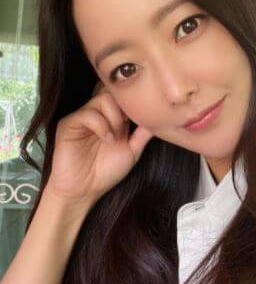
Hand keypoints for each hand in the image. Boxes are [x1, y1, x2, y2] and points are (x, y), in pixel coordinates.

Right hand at [46, 81, 152, 210]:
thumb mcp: (132, 151)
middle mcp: (97, 113)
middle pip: (114, 92)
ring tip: (115, 138)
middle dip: (126, 110)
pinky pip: (87, 113)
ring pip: (103, 99)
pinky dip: (101, 125)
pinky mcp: (68, 124)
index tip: (139, 122)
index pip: (122, 96)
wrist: (83, 191)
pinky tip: (107, 140)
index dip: (133, 104)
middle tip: (127, 131)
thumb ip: (143, 134)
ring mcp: (82, 117)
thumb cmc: (106, 172)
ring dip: (115, 118)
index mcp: (111, 118)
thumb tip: (160, 120)